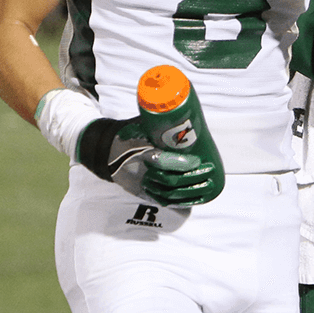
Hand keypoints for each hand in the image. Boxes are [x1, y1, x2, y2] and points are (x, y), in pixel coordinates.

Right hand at [76, 117, 218, 206]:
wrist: (105, 150)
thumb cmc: (128, 133)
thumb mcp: (141, 123)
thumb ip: (161, 120)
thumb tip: (187, 110)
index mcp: (138, 151)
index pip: (162, 162)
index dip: (182, 163)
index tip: (198, 160)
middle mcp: (140, 171)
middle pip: (170, 180)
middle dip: (192, 178)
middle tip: (208, 169)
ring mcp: (141, 185)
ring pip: (169, 194)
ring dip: (191, 191)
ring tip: (208, 183)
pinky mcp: (143, 193)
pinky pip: (164, 200)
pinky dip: (181, 201)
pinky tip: (196, 197)